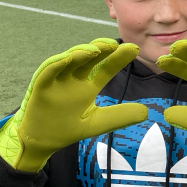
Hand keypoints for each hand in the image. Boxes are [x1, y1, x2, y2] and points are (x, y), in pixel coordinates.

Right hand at [0, 39, 147, 171]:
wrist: (40, 142)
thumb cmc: (67, 129)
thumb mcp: (97, 123)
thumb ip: (119, 117)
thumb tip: (146, 112)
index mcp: (87, 85)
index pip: (105, 68)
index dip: (118, 58)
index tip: (134, 49)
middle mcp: (73, 78)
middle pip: (88, 58)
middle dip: (101, 49)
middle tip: (115, 43)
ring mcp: (56, 81)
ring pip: (69, 60)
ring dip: (81, 52)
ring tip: (96, 49)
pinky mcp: (40, 87)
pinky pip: (47, 71)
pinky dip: (57, 63)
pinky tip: (69, 58)